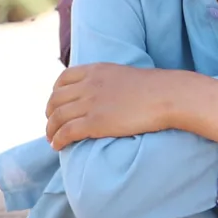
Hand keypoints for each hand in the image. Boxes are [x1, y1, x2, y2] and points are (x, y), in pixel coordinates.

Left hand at [46, 64, 192, 148]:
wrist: (168, 96)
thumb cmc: (156, 88)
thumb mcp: (126, 75)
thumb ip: (110, 81)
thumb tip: (109, 94)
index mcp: (96, 70)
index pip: (63, 79)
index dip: (55, 93)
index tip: (57, 103)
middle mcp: (88, 85)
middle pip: (56, 99)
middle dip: (50, 113)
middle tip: (52, 124)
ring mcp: (90, 104)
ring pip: (57, 117)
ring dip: (51, 130)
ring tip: (53, 139)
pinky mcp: (95, 122)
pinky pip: (66, 132)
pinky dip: (58, 140)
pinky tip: (58, 146)